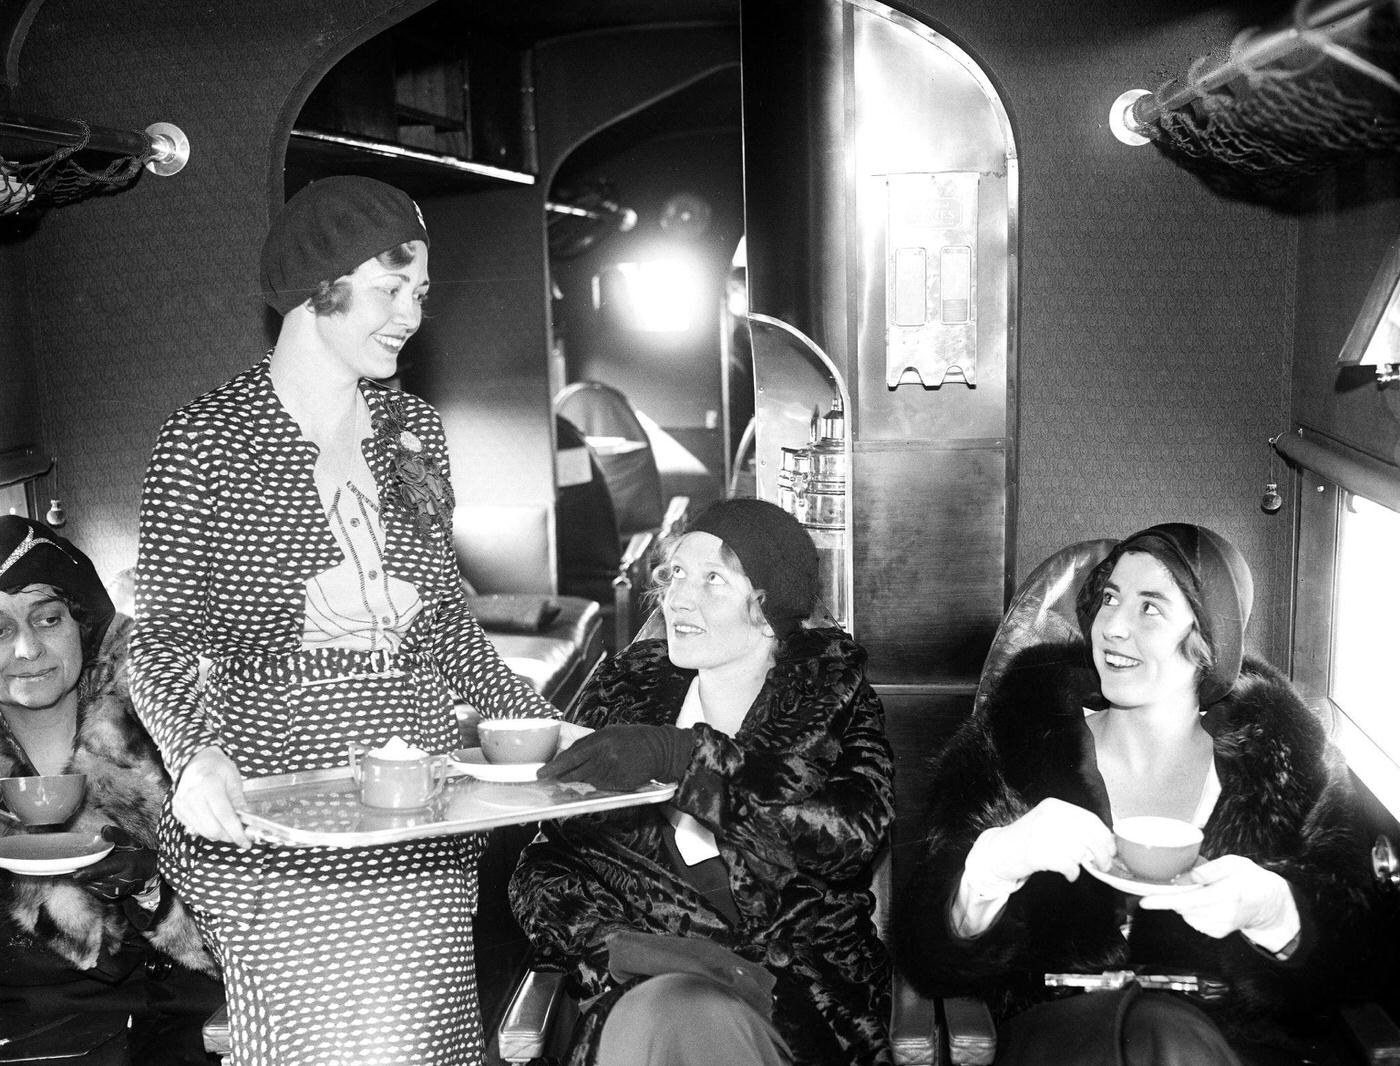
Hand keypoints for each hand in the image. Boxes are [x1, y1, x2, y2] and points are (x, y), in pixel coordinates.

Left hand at [69, 826, 157, 899]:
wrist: (149, 872)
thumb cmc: (136, 854)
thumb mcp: (130, 842)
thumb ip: (117, 836)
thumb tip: (104, 829)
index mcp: (126, 864)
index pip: (105, 868)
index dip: (90, 872)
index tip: (76, 874)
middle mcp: (121, 880)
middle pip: (94, 879)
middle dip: (77, 876)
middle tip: (58, 872)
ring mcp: (117, 891)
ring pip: (91, 886)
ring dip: (80, 880)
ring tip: (65, 874)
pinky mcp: (112, 897)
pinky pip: (93, 891)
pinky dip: (86, 884)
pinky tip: (81, 878)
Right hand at [172, 745, 251, 847]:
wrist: (196, 760)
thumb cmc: (218, 767)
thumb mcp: (234, 779)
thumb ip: (239, 800)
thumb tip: (246, 819)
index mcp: (209, 785)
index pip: (224, 816)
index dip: (237, 832)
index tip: (246, 841)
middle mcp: (192, 796)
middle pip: (212, 829)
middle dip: (229, 836)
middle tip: (239, 835)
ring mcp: (182, 804)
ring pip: (203, 832)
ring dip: (219, 834)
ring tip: (229, 827)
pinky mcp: (177, 810)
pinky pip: (194, 828)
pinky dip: (207, 829)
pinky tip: (215, 821)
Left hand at [536, 724, 693, 790]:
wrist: (660, 749)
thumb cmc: (633, 738)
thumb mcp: (609, 733)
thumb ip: (589, 744)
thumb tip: (568, 755)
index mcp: (600, 740)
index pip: (570, 757)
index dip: (553, 767)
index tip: (540, 773)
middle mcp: (604, 757)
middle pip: (574, 772)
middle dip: (560, 776)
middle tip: (548, 779)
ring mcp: (612, 772)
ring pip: (586, 780)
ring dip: (582, 777)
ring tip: (588, 770)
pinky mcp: (619, 784)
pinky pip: (601, 786)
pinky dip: (598, 782)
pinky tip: (608, 773)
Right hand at [968, 798, 1115, 885]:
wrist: (999, 850)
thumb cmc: (1028, 839)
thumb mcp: (1049, 823)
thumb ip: (1072, 827)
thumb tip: (1104, 841)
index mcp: (1055, 806)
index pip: (1089, 819)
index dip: (1104, 836)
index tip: (1111, 849)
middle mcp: (1049, 816)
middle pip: (1088, 835)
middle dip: (1101, 853)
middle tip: (1104, 865)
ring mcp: (1041, 833)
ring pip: (1079, 850)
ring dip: (1084, 864)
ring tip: (1079, 868)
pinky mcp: (1037, 852)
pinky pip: (1067, 864)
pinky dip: (1073, 872)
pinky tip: (1070, 874)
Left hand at [1139, 854, 1294, 939]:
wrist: (1268, 904)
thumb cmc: (1250, 878)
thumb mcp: (1236, 863)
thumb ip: (1213, 868)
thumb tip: (1193, 876)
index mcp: (1228, 894)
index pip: (1189, 900)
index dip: (1164, 900)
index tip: (1145, 901)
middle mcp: (1224, 914)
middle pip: (1183, 908)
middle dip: (1173, 896)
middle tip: (1184, 883)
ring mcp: (1221, 927)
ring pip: (1186, 914)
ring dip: (1184, 902)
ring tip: (1203, 891)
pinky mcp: (1217, 933)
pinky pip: (1193, 920)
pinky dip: (1192, 910)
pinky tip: (1205, 902)